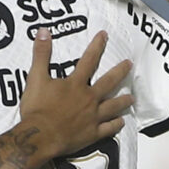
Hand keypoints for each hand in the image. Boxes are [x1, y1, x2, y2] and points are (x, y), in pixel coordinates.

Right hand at [17, 28, 134, 157]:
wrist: (39, 137)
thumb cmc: (37, 109)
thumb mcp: (35, 78)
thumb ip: (41, 54)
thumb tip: (43, 31)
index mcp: (75, 84)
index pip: (88, 60)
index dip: (97, 46)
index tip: (104, 36)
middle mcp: (88, 98)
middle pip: (108, 82)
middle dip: (120, 71)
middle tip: (130, 64)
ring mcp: (93, 117)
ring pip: (113, 106)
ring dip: (123, 100)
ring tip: (132, 97)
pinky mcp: (92, 133)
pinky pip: (108, 129)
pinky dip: (116, 125)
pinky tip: (121, 122)